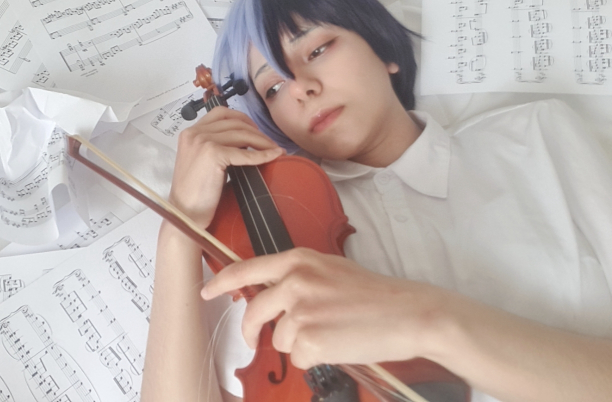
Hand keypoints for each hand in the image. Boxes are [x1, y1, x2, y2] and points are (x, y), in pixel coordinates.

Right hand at [168, 106, 283, 227]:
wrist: (185, 214)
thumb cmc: (195, 193)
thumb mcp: (203, 161)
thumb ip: (217, 146)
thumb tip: (246, 142)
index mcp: (190, 132)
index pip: (220, 113)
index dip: (242, 118)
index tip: (256, 129)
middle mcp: (194, 133)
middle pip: (234, 122)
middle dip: (256, 131)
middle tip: (270, 143)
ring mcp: (202, 141)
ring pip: (242, 134)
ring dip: (262, 141)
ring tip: (274, 149)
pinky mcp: (212, 154)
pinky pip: (245, 153)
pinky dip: (262, 154)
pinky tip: (274, 156)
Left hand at [201, 247, 453, 369]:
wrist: (408, 312)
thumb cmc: (375, 294)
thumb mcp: (331, 270)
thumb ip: (299, 277)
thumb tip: (275, 295)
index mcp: (300, 260)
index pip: (248, 269)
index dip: (222, 282)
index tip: (208, 291)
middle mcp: (295, 281)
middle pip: (254, 311)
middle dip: (253, 330)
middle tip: (260, 338)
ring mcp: (301, 309)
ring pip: (278, 338)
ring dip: (298, 342)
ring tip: (330, 333)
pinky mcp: (310, 338)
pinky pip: (298, 357)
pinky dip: (314, 357)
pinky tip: (337, 345)